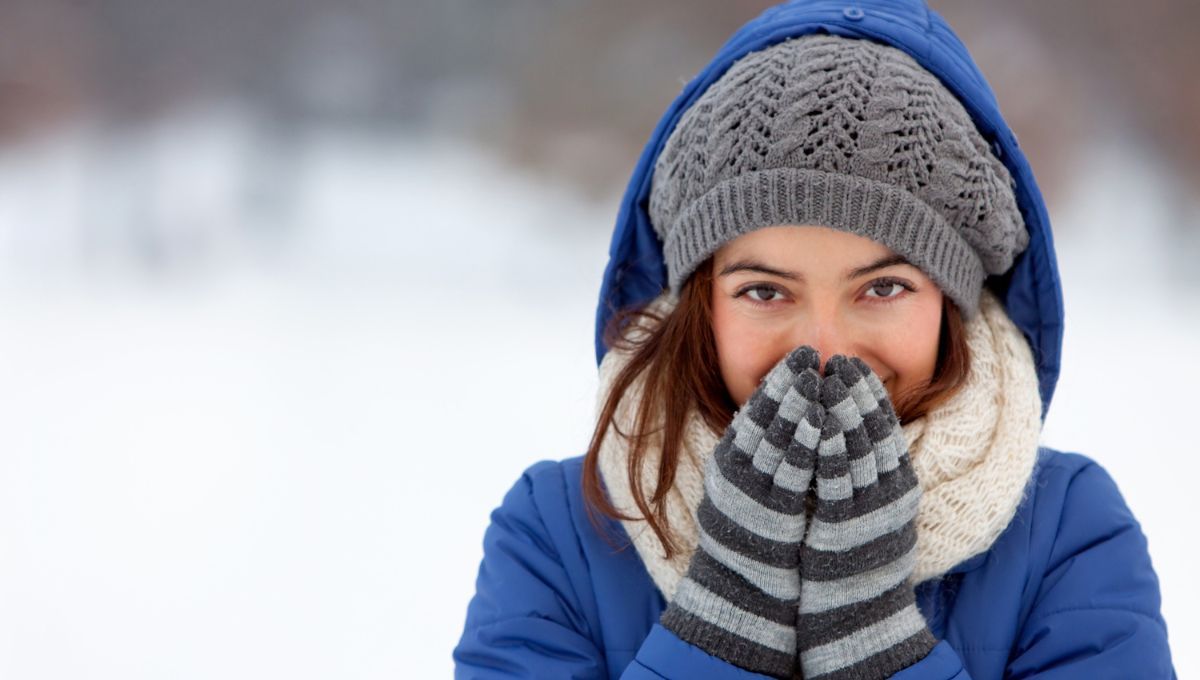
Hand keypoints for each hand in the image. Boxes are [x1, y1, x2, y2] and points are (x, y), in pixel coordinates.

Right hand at [660, 345, 822, 677]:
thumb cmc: (753, 538)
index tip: (797, 356)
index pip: (754, 411)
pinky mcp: (772, 512)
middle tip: (809, 353)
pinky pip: (792, 470)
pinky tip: (823, 421)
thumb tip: (788, 417)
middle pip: (764, 417)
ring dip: (799, 404)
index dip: (777, 381)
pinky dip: (807, 441)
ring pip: (776, 437)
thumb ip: (761, 454)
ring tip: (818, 376)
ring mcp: (752, 491)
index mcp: (730, 461)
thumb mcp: (748, 487)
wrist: (743, 592)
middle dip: (789, 382)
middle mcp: (735, 472)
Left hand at [797, 355, 936, 678]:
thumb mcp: (872, 509)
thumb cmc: (858, 559)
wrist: (858, 614)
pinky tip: (818, 421)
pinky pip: (837, 478)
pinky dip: (829, 445)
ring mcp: (869, 510)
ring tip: (827, 377)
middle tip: (839, 360)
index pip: (886, 428)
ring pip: (858, 447)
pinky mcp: (845, 526)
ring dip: (842, 409)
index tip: (853, 366)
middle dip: (856, 392)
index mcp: (899, 486)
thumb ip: (867, 473)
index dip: (870, 395)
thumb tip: (850, 434)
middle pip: (874, 431)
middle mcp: (890, 494)